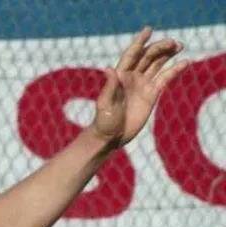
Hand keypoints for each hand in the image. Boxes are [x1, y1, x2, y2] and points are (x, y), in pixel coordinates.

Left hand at [91, 27, 189, 148]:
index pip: (131, 54)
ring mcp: (143, 84)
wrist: (111, 136)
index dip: (139, 42)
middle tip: (172, 42)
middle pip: (148, 56)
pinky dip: (174, 70)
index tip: (148, 30)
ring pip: (157, 64)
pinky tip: (184, 63)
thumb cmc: (104, 120)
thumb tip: (109, 69)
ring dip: (168, 54)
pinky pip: (165, 78)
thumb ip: (109, 87)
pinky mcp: (152, 94)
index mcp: (119, 76)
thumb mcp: (105, 103)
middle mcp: (132, 77)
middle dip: (159, 47)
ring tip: (180, 45)